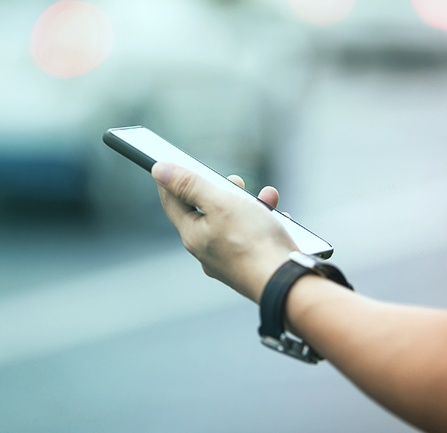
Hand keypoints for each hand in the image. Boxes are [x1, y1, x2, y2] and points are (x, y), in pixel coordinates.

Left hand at [152, 163, 295, 302]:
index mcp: (193, 235)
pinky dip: (264, 222)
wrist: (288, 282)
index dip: (171, 180)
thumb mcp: (219, 203)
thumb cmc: (254, 242)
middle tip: (235, 180)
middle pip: (205, 211)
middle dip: (220, 190)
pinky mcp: (252, 264)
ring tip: (266, 197)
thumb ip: (190, 185)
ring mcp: (230, 260)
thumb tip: (159, 170)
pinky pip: (252, 237)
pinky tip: (279, 219)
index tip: (172, 164)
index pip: (172, 202)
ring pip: (233, 222)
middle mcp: (208, 250)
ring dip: (249, 204)